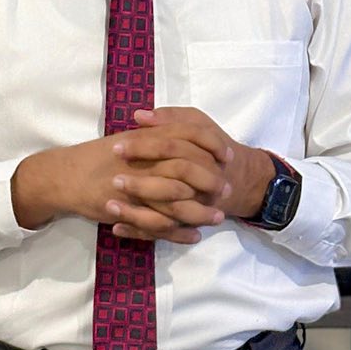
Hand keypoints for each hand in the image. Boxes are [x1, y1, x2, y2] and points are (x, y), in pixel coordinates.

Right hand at [12, 132, 225, 245]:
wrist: (65, 176)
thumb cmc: (97, 156)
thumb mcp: (128, 137)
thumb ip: (155, 134)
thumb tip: (185, 133)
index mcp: (146, 139)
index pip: (189, 135)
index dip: (212, 145)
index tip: (227, 155)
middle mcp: (144, 162)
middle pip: (189, 170)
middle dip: (212, 181)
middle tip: (227, 190)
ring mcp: (136, 188)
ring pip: (178, 201)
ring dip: (201, 211)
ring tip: (217, 218)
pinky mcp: (129, 212)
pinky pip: (160, 225)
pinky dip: (179, 232)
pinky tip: (193, 235)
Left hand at [125, 109, 276, 225]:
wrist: (240, 180)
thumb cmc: (211, 149)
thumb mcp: (197, 124)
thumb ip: (170, 118)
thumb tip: (139, 116)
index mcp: (200, 154)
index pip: (169, 148)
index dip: (142, 146)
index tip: (116, 146)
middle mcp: (200, 184)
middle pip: (168, 186)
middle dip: (139, 184)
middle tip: (113, 179)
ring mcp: (194, 208)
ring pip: (165, 215)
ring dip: (136, 212)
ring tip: (110, 206)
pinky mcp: (187, 224)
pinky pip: (163, 233)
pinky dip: (139, 231)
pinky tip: (116, 227)